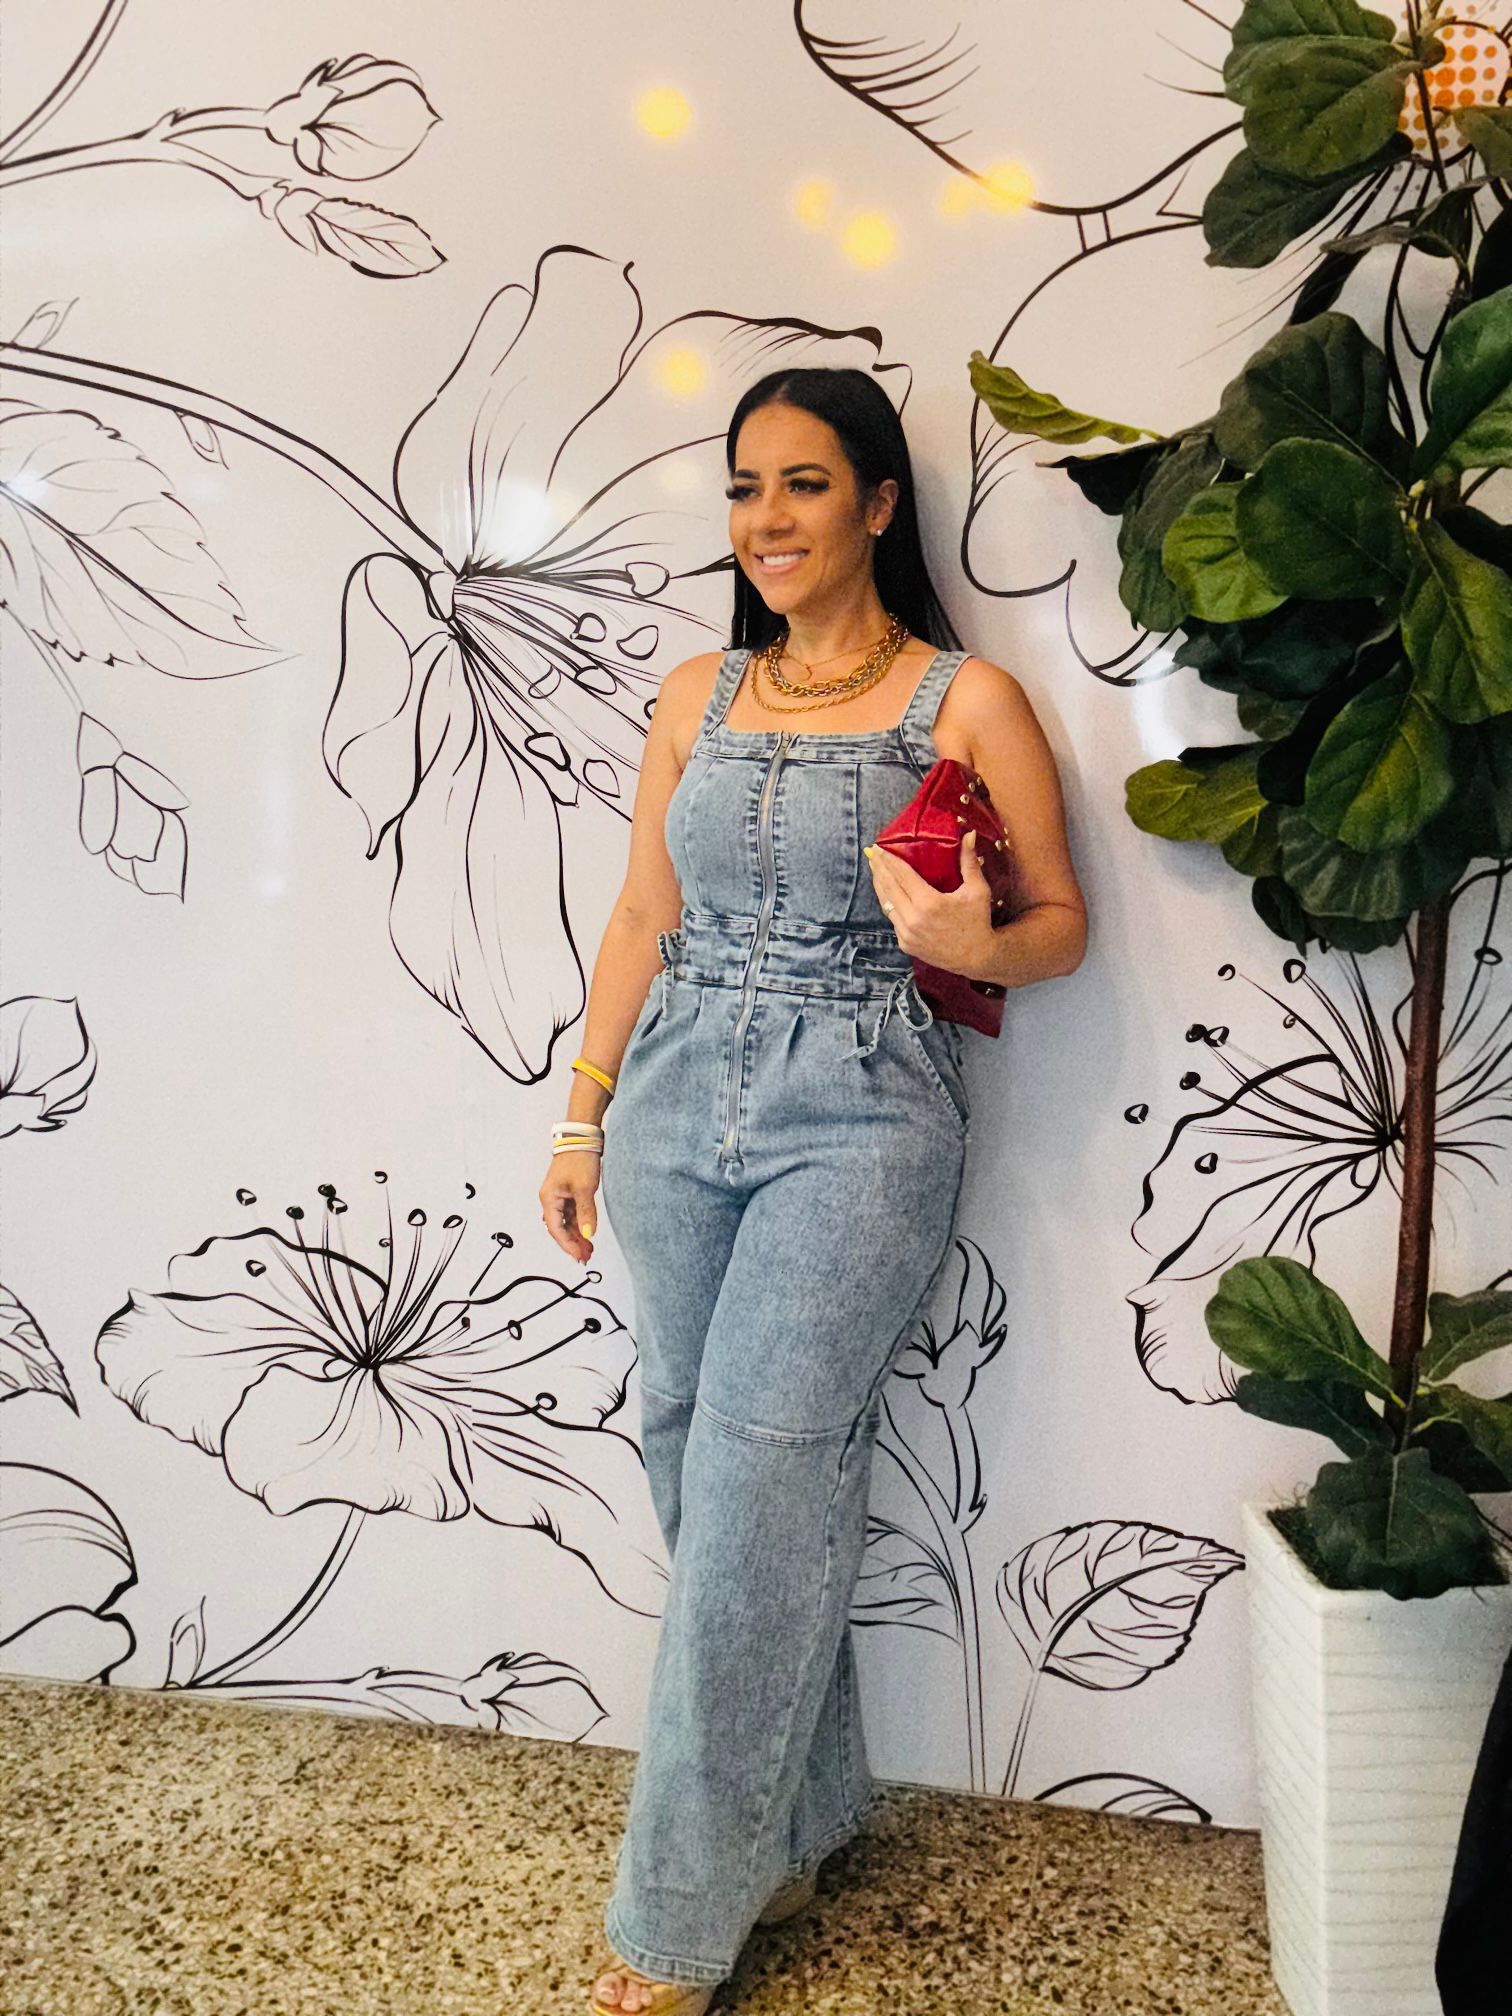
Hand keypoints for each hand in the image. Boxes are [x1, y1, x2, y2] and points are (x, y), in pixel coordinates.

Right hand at [540, 1151, 599, 1265]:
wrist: (583, 1137)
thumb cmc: (579, 1158)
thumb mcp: (584, 1188)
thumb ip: (586, 1213)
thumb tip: (588, 1234)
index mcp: (549, 1198)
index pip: (556, 1229)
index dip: (567, 1245)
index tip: (579, 1255)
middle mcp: (552, 1198)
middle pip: (560, 1228)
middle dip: (573, 1243)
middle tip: (586, 1256)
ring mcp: (561, 1196)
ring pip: (568, 1222)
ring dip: (578, 1235)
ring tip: (589, 1249)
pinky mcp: (570, 1192)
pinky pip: (573, 1214)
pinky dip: (581, 1224)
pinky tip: (588, 1234)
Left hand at [864, 831, 995, 975]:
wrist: (976, 957)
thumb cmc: (978, 921)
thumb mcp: (977, 890)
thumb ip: (969, 862)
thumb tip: (969, 835)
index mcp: (929, 903)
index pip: (901, 875)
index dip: (888, 861)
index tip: (878, 848)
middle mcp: (913, 919)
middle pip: (889, 888)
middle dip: (879, 869)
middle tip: (871, 854)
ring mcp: (906, 933)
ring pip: (886, 904)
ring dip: (880, 886)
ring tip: (875, 871)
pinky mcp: (905, 944)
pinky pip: (893, 919)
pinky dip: (889, 904)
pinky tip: (887, 894)